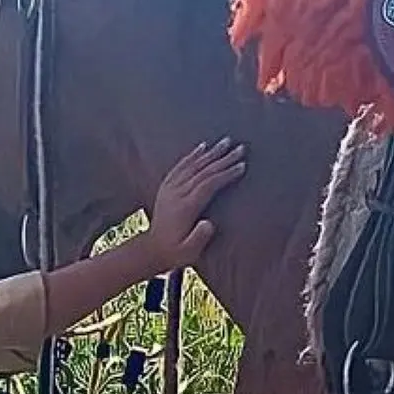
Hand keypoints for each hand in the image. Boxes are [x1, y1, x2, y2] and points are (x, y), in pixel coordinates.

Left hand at [143, 137, 246, 271]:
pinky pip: (180, 166)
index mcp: (185, 207)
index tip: (241, 166)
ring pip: (193, 165)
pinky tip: (202, 147)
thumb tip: (209, 223)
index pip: (208, 185)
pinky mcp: (166, 186)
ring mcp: (170, 188)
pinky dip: (192, 155)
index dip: (226, 174)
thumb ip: (199, 238)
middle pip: (203, 171)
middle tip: (240, 147)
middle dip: (223, 158)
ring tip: (226, 141)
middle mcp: (177, 193)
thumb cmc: (175, 252)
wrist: (152, 248)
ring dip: (210, 152)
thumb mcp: (188, 252)